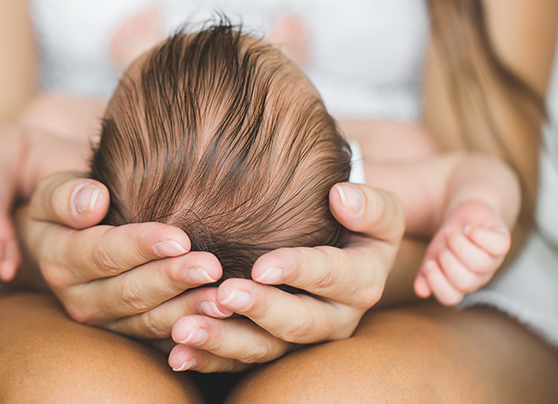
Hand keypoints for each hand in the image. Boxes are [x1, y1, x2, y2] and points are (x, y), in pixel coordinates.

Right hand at [18, 172, 230, 335]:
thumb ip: (65, 195)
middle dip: (173, 280)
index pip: (104, 253)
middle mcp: (80, 299)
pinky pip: (162, 338)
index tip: (180, 239)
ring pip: (149, 321)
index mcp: (60, 261)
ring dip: (188, 311)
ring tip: (223, 299)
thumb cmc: (71, 203)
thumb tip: (93, 201)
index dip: (142, 247)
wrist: (71, 233)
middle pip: (131, 292)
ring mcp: (106, 321)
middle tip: (212, 268)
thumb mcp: (53, 191)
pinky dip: (192, 332)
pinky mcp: (130, 333)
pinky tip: (220, 322)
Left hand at [164, 183, 404, 372]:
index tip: (262, 265)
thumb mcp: (378, 211)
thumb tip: (341, 196)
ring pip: (265, 349)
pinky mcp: (274, 349)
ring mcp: (302, 339)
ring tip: (185, 329)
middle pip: (298, 323)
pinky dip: (208, 359)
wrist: (347, 249)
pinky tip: (178, 352)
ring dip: (223, 341)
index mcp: (361, 282)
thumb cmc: (356, 220)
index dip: (299, 271)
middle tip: (223, 294)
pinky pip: (240, 362)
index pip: (332, 277)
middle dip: (259, 310)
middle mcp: (336, 319)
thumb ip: (369, 205)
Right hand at [413, 199, 510, 305]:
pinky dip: (480, 235)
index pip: (450, 297)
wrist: (465, 216)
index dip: (438, 283)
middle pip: (466, 282)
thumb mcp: (432, 256)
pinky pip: (498, 246)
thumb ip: (425, 274)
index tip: (429, 263)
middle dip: (449, 261)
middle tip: (442, 245)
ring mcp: (493, 261)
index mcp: (460, 284)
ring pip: (481, 263)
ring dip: (460, 245)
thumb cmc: (448, 240)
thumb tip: (420, 291)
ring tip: (452, 232)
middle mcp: (479, 277)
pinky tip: (469, 228)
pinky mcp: (503, 242)